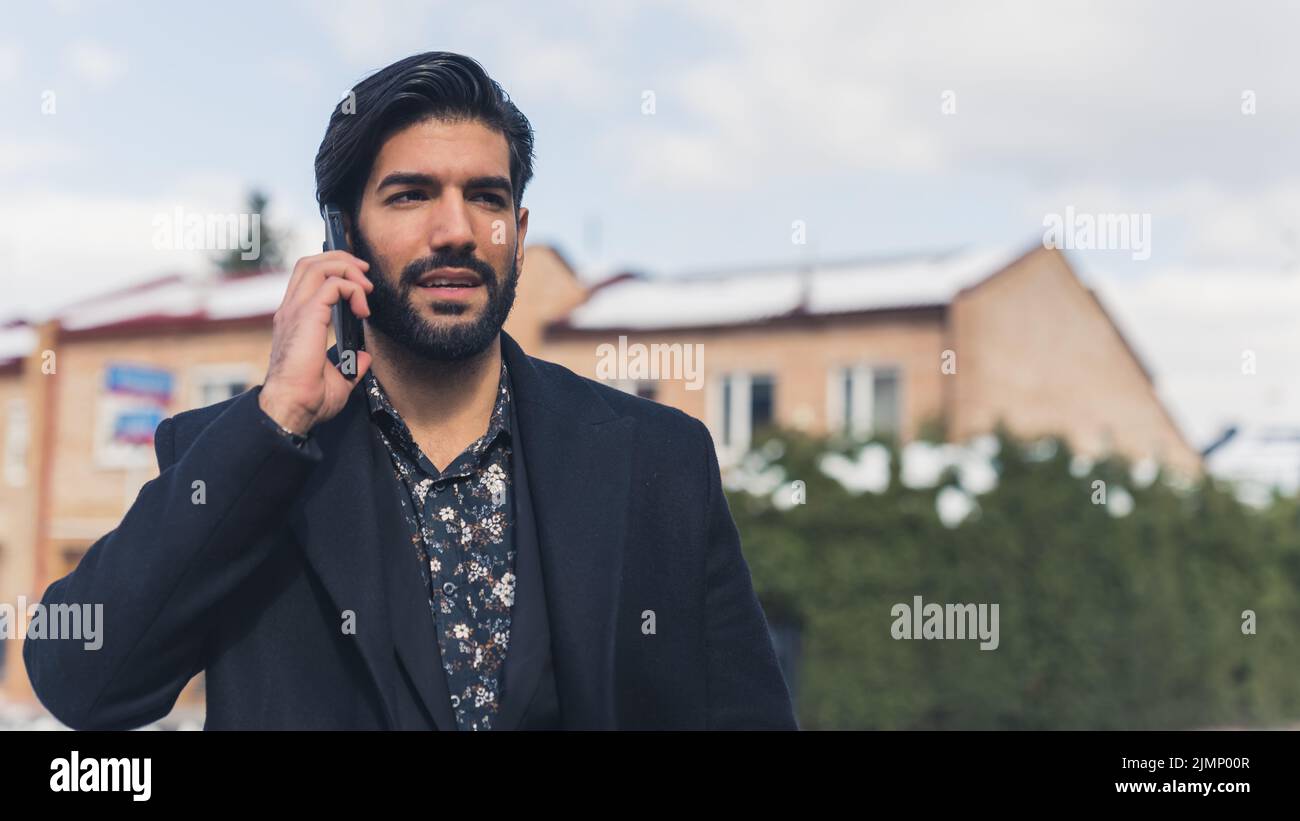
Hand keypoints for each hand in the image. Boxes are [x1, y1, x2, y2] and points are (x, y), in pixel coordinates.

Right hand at [258, 250, 374, 434]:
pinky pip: (333, 284)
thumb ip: (350, 365)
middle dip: (341, 260)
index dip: (332, 270)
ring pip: (318, 265)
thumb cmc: (307, 399)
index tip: (358, 283)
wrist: (292, 409)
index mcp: (294, 321)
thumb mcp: (337, 379)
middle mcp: (291, 311)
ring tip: (366, 288)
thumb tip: (364, 358)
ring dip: (347, 270)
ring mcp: (295, 311)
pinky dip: (352, 289)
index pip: (307, 278)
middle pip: (310, 263)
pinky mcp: (307, 316)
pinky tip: (363, 311)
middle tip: (365, 274)